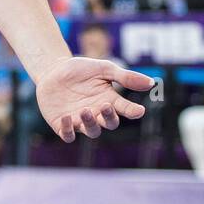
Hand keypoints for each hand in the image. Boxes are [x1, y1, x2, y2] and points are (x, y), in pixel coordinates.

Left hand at [35, 56, 154, 142]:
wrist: (52, 69)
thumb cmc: (81, 70)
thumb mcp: (103, 69)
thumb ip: (125, 77)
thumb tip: (151, 83)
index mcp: (110, 101)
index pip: (126, 110)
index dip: (133, 111)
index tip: (139, 110)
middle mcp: (97, 113)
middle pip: (109, 124)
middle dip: (109, 117)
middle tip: (105, 106)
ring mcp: (80, 120)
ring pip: (92, 131)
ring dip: (90, 124)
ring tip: (85, 111)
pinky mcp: (62, 123)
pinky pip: (68, 134)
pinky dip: (69, 130)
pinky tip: (67, 118)